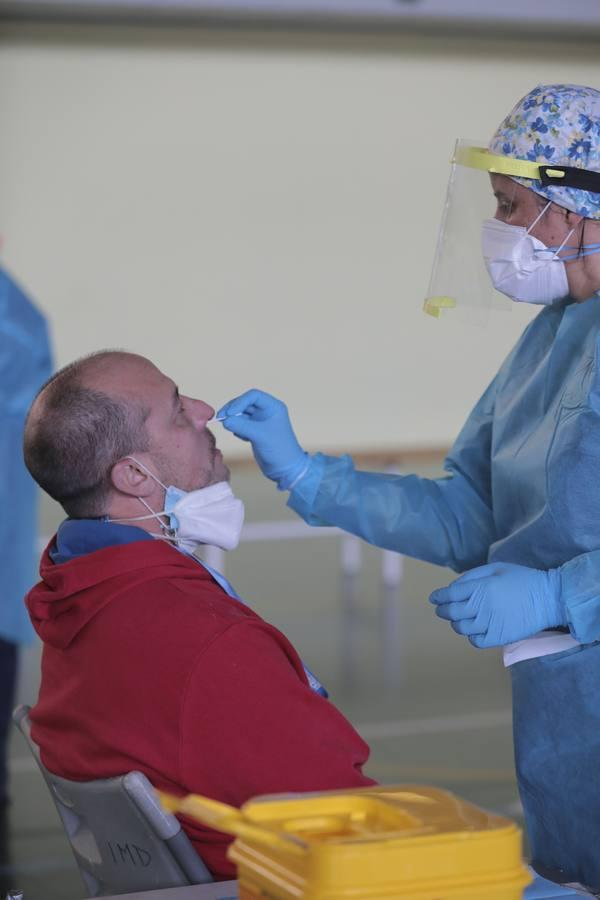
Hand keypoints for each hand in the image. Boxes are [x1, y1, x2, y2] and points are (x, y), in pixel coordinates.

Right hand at [216, 389, 307, 488]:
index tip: (229, 413)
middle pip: (245, 403)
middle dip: (233, 410)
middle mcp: (267, 412)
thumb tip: (225, 420)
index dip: (239, 402)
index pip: (253, 396)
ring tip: (230, 428)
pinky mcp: (255, 432)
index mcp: (273, 407)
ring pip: (242, 414)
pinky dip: (237, 428)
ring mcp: (260, 422)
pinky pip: (242, 425)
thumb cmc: (279, 449)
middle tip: (221, 418)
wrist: (284, 469)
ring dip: (234, 420)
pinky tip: (241, 437)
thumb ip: (241, 426)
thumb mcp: (260, 435)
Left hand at [429, 562, 565, 647]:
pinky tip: (474, 629)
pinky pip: (476, 641)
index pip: (450, 594)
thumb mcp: (497, 568)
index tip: (434, 598)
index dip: (439, 597)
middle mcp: (483, 606)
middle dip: (442, 610)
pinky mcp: (499, 637)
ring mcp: (491, 624)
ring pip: (462, 628)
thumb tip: (453, 587)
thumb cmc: (523, 579)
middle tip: (440, 609)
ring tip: (459, 618)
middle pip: (452, 612)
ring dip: (456, 623)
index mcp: (482, 587)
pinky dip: (471, 636)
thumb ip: (473, 576)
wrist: (549, 598)